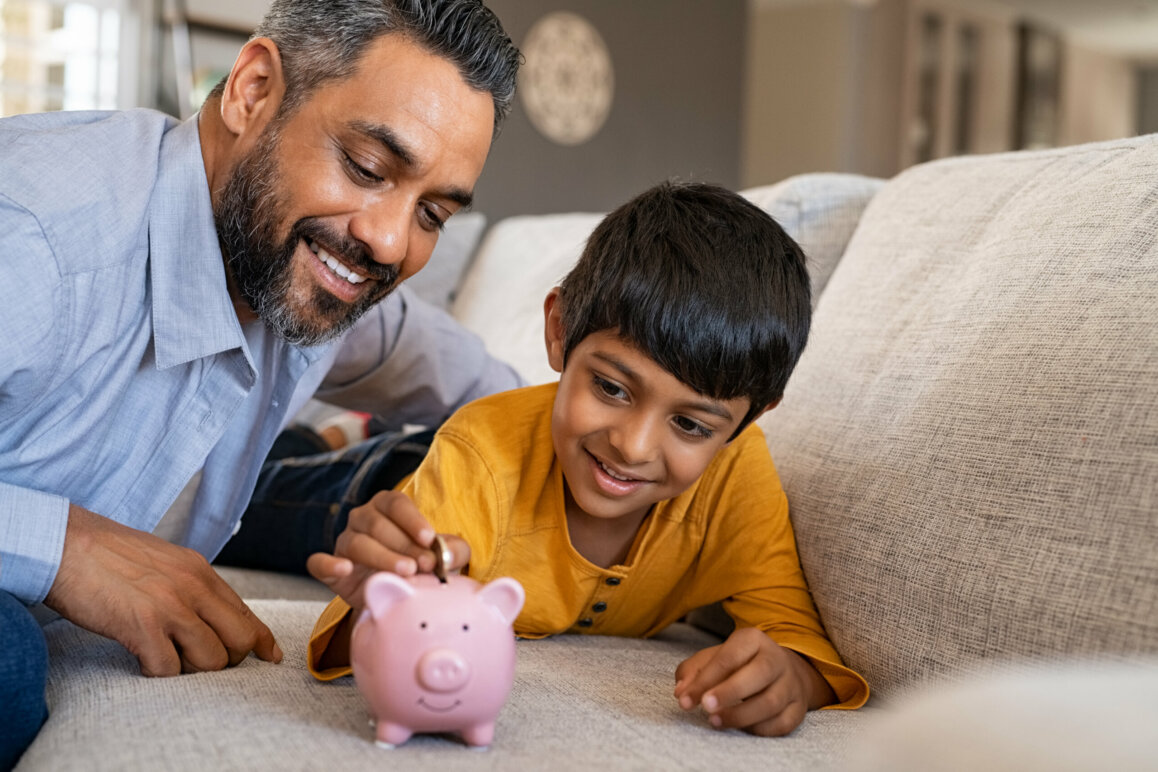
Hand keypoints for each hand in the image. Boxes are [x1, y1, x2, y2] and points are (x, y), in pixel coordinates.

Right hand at [44, 504, 281, 676]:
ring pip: (211, 660)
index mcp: (200, 571)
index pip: (245, 612)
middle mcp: (193, 587)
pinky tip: (143, 663)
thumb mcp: (164, 560)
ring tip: (168, 662)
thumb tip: (209, 613)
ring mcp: (170, 606)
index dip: (260, 640)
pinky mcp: (141, 626)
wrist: (62, 543)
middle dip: (229, 661)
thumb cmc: (106, 554)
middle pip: (239, 640)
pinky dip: (159, 675)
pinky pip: (168, 670)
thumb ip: (190, 584)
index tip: (269, 656)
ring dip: (193, 671)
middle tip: (202, 663)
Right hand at [305, 489, 468, 611]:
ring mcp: (344, 542)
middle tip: (426, 565)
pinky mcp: (329, 569)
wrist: (397, 595)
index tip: (429, 539)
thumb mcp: (443, 557)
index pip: (396, 504)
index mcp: (387, 507)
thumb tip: (449, 554)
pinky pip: (319, 562)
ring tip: (406, 571)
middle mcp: (362, 519)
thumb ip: (453, 551)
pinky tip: (344, 568)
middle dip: (405, 545)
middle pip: (379, 525)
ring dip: (382, 557)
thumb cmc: (421, 566)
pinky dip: (329, 564)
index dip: (412, 520)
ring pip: (357, 543)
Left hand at [673, 627, 834, 736]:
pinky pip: (781, 723)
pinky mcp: (798, 709)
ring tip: (715, 721)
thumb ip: (693, 671)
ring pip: (771, 702)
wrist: (779, 672)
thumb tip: (681, 692)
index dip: (705, 679)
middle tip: (705, 707)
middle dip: (729, 692)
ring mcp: (791, 684)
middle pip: (759, 673)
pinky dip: (759, 729)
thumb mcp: (714, 658)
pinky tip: (741, 728)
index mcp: (754, 640)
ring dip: (740, 715)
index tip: (685, 700)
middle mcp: (776, 659)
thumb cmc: (738, 665)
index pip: (730, 657)